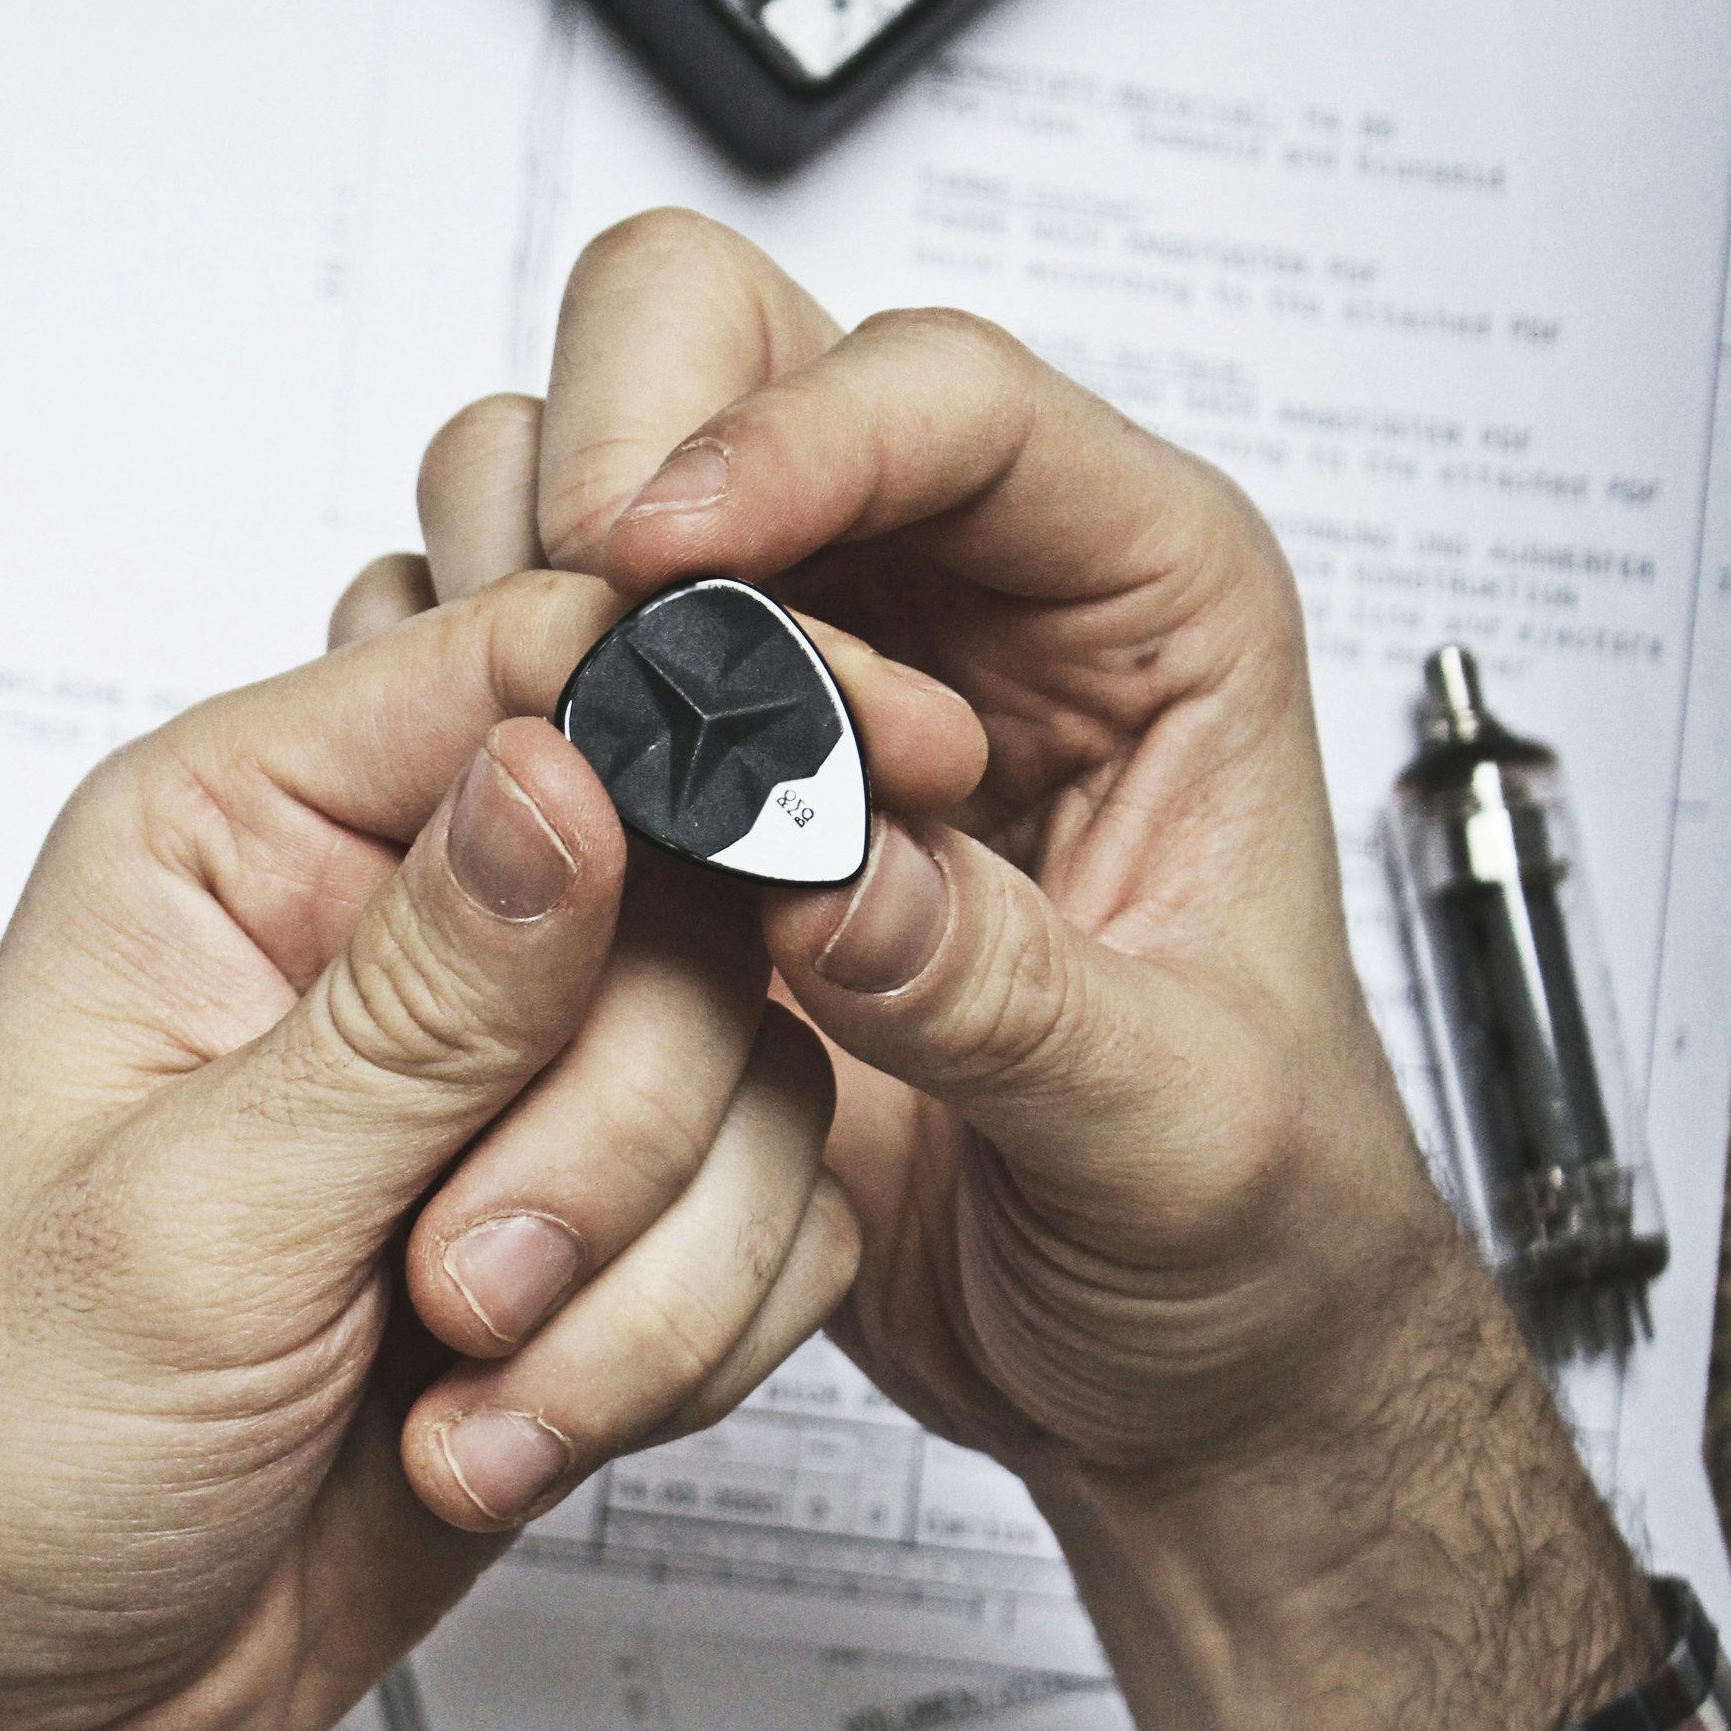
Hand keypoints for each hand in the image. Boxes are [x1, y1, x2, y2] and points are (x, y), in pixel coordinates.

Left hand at [0, 571, 972, 1730]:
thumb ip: (416, 997)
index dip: (716, 695)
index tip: (871, 758)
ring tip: (460, 1381)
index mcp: (243, 844)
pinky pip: (767, 1227)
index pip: (527, 665)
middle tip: (459, 1280)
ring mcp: (504, 1093)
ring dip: (636, 1273)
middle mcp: (394, 939)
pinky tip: (499, 1429)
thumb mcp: (197, 1211)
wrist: (9, 1689)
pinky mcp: (590, 1234)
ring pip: (752, 1080)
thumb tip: (569, 770)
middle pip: (685, 901)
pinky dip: (670, 1349)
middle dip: (611, 1133)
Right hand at [369, 212, 1660, 1730]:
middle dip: (621, 452)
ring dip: (529, 595)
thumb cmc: (1253, 1229)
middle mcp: (962, 613)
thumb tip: (823, 876)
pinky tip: (493, 864)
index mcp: (1148, 616)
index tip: (658, 551)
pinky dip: (477, 732)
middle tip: (563, 617)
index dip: (793, 436)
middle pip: (735, 356)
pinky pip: (530, 680)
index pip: (954, 403)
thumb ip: (1004, 997)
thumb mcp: (1176, 1138)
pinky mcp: (686, 810)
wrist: (1180, 1375)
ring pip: (589, 491)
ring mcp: (802, 697)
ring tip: (532, 773)